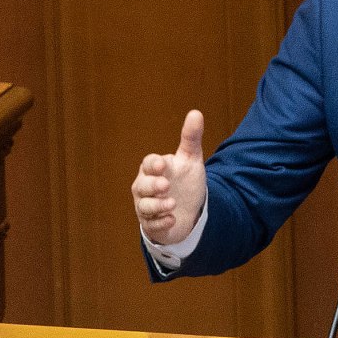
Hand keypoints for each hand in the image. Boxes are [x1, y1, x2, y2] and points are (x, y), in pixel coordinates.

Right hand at [132, 110, 206, 244]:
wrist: (188, 210)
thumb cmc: (185, 180)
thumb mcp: (190, 159)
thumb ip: (191, 138)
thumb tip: (196, 112)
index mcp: (154, 168)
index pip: (148, 163)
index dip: (153, 164)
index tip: (163, 164)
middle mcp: (145, 187)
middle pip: (141, 185)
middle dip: (152, 186)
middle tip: (165, 186)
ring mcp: (146, 206)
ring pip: (144, 206)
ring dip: (157, 206)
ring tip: (173, 205)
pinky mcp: (151, 224)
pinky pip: (151, 225)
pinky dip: (161, 223)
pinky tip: (172, 220)